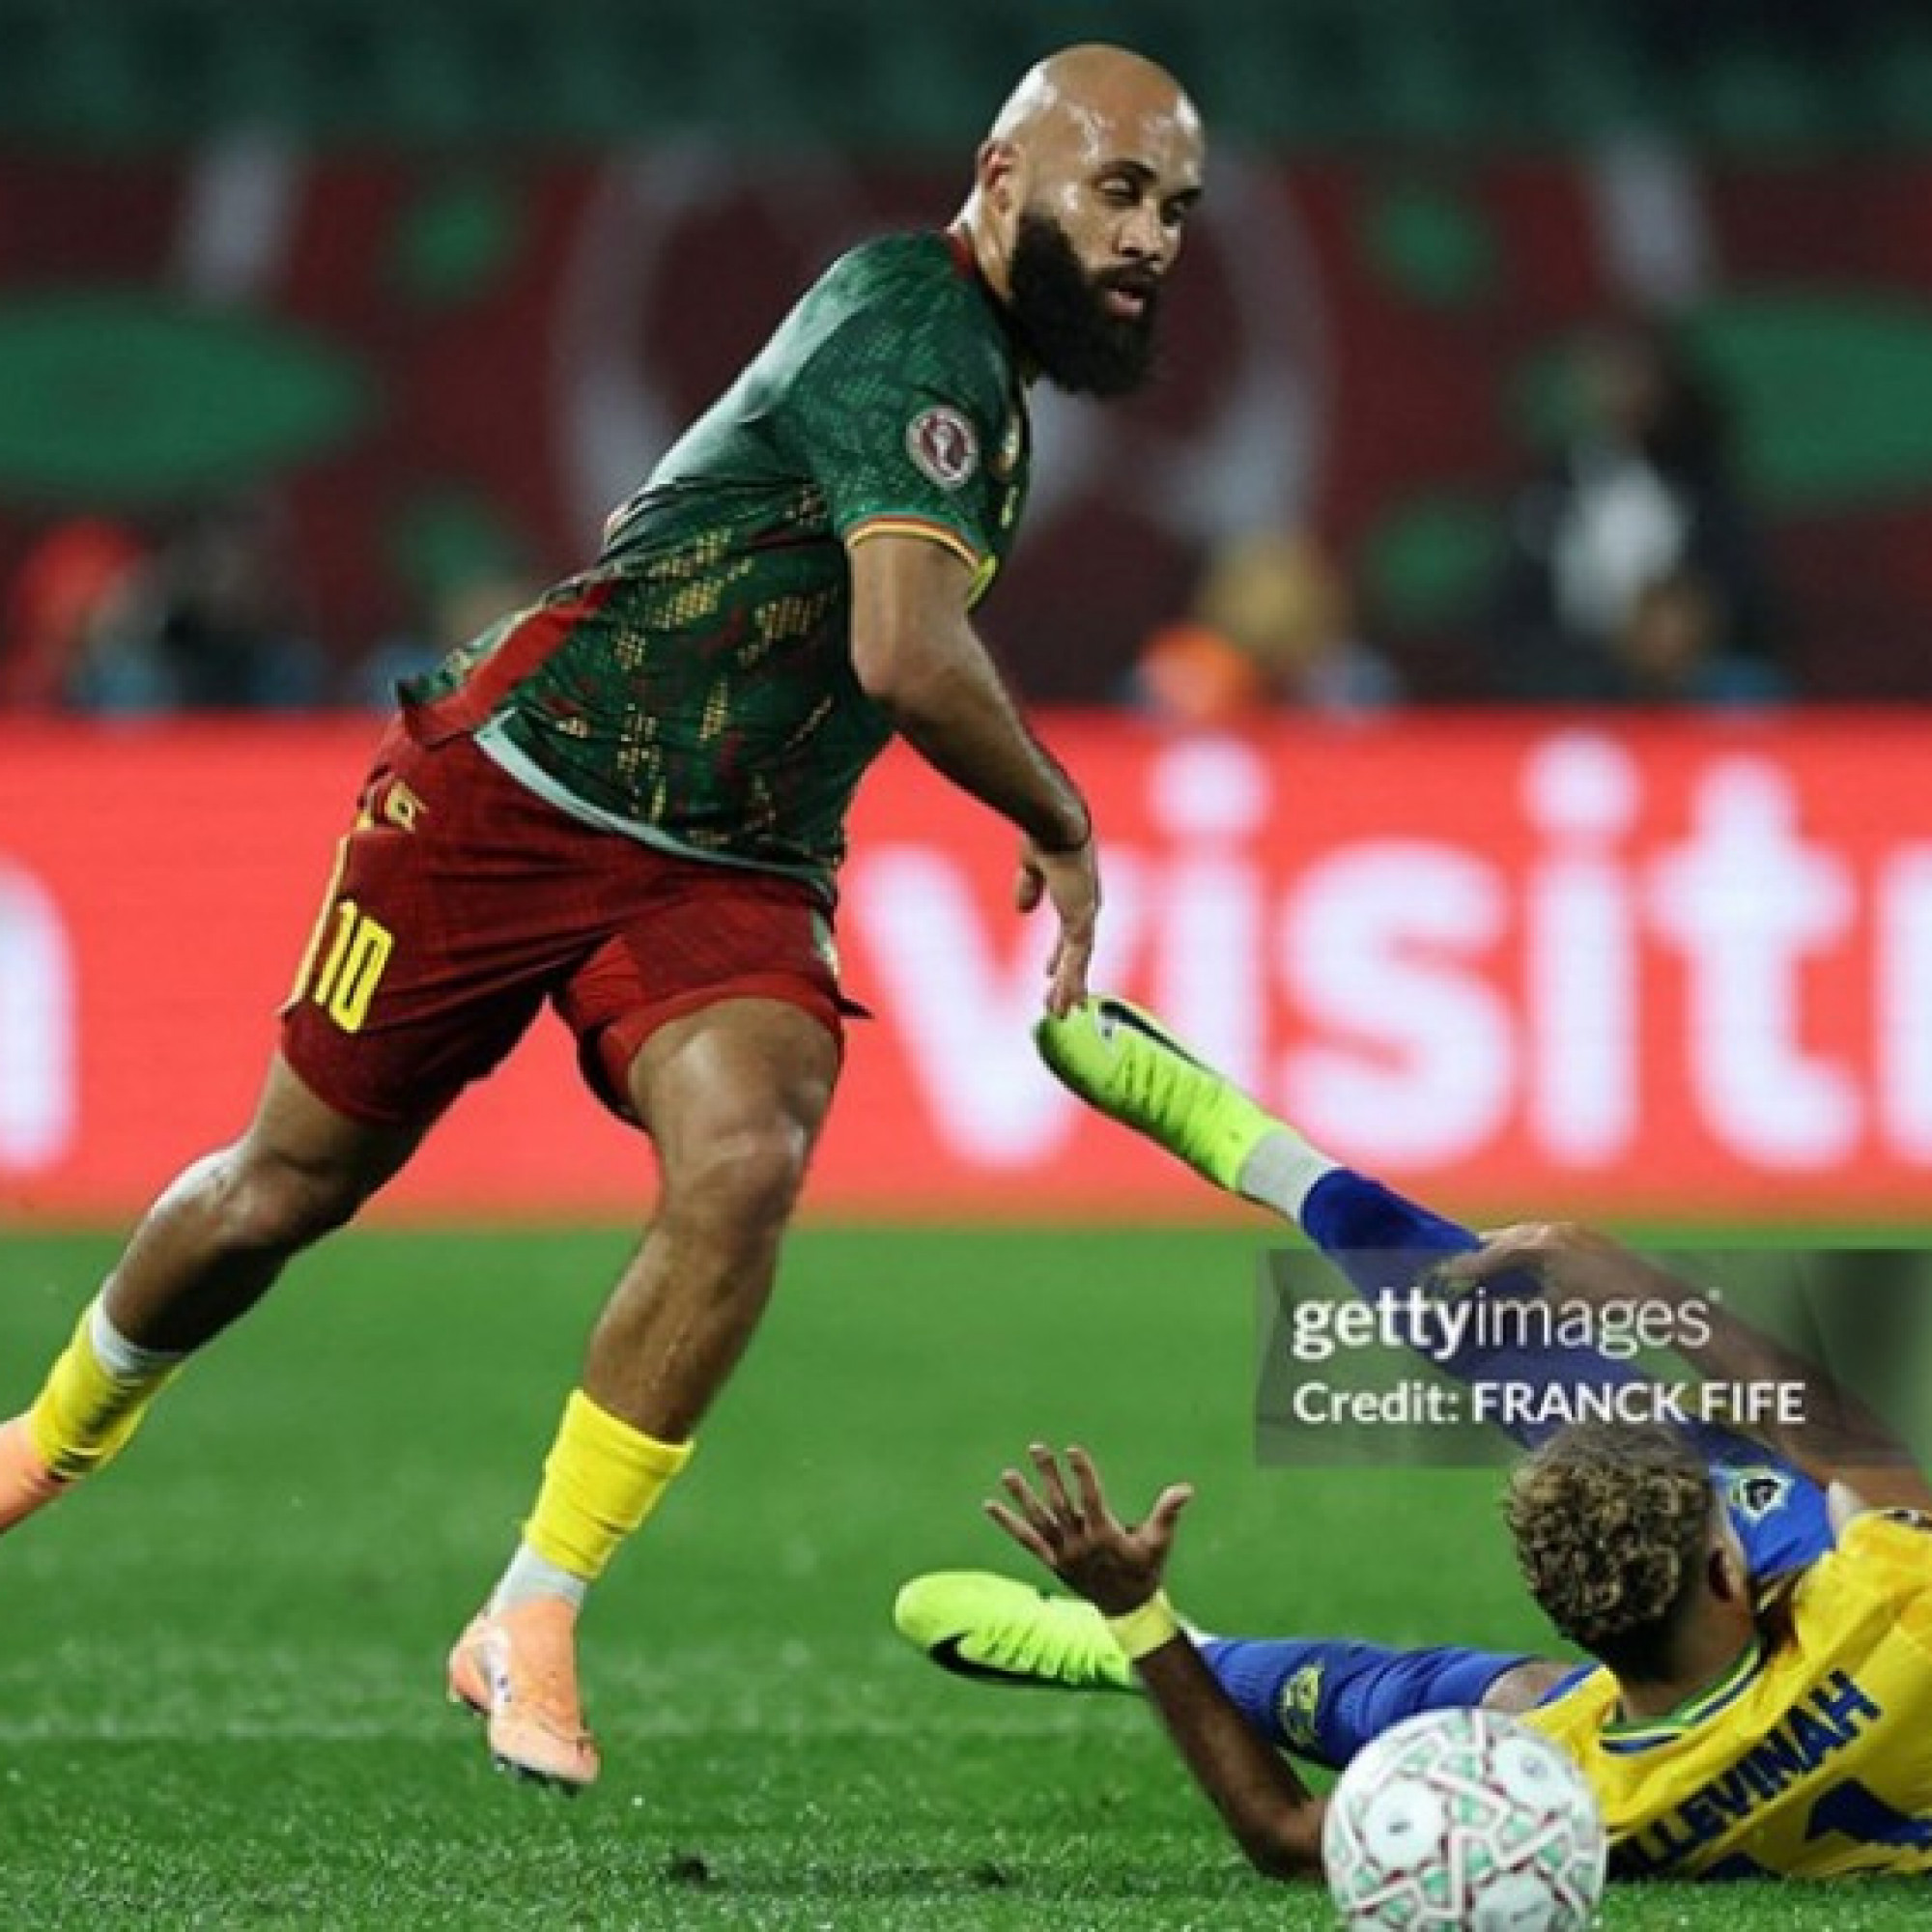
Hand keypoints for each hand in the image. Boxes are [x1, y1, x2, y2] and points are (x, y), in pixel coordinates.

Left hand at [985, 1443, 1191, 1615]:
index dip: (1082, 1473)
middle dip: (1049, 1474)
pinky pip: (1026, 1539)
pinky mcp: (1051, 1561)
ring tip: (1007, 1473)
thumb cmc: (1145, 1570)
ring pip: (1039, 1520)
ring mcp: (1062, 1554)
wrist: (1127, 1608)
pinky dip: (1008, 1523)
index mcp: (1105, 1536)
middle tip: (1037, 1447)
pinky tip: (991, 1505)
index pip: (1091, 1498)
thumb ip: (1168, 1513)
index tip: (1072, 1449)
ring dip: (1022, 1496)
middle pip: (1061, 1503)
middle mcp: (1079, 1544)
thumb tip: (1185, 1489)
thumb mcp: (1159, 1543)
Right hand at [1014, 834, 1099, 1016]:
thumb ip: (1029, 888)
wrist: (1054, 824)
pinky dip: (1072, 983)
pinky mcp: (1082, 921)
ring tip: (1061, 1015)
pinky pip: (1077, 960)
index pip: (1068, 931)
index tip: (1049, 971)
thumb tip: (1023, 910)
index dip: (1059, 953)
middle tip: (1062, 1004)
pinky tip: (1067, 1003)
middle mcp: (1085, 906)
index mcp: (1075, 893)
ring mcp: (1086, 915)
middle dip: (1068, 979)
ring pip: (1079, 962)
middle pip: (1077, 952)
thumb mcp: (1031, 867)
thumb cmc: (1043, 833)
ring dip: (1070, 990)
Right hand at [1432, 1220, 1662, 1307]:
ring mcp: (1568, 1229)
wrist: (1652, 1294)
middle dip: (1482, 1253)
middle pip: (1505, 1238)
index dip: (1469, 1266)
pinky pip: (1543, 1236)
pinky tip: (1526, 1261)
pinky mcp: (1583, 1234)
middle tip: (1461, 1267)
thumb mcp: (1554, 1310)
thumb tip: (1484, 1312)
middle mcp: (1551, 1230)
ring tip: (1489, 1264)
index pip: (1493, 1254)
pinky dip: (1527, 1248)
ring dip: (1505, 1250)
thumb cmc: (1602, 1305)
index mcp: (1540, 1245)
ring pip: (1524, 1235)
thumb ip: (1516, 1309)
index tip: (1446, 1273)